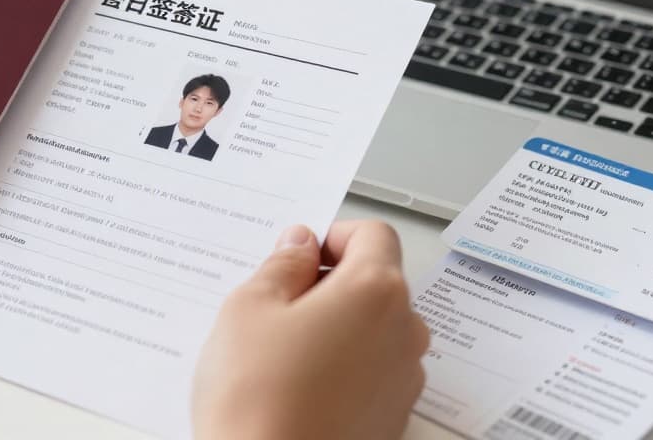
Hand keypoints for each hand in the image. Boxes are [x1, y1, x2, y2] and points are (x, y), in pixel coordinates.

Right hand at [193, 220, 429, 439]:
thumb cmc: (258, 400)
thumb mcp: (249, 308)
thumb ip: (282, 265)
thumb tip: (299, 246)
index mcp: (375, 291)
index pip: (374, 235)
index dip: (333, 236)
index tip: (300, 255)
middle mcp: (404, 332)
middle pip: (377, 282)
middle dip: (332, 284)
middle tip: (279, 306)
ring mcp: (403, 380)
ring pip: (375, 329)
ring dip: (338, 328)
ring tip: (283, 354)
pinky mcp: (392, 417)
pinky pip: (373, 372)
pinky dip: (344, 368)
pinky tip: (299, 387)